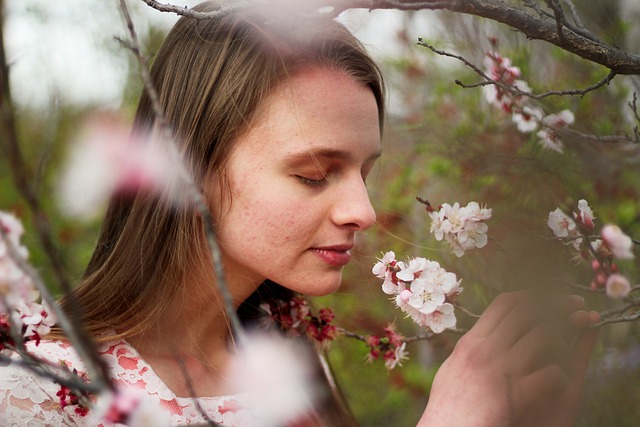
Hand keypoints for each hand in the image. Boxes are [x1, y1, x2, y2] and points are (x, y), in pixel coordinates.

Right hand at [417, 291, 598, 426]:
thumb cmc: (448, 409)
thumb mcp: (452, 371)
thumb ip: (469, 351)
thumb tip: (477, 337)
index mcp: (471, 343)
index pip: (505, 304)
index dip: (530, 298)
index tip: (545, 302)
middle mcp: (485, 350)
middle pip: (529, 312)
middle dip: (558, 308)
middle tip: (578, 310)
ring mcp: (501, 372)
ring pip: (544, 337)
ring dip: (560, 344)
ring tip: (563, 354)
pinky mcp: (516, 396)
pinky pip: (551, 374)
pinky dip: (559, 377)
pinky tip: (556, 384)